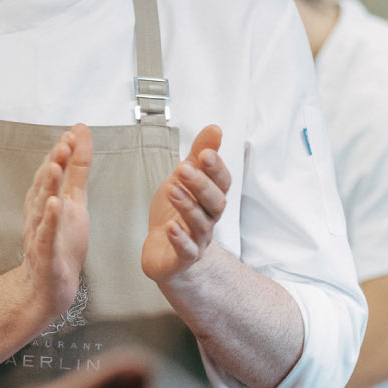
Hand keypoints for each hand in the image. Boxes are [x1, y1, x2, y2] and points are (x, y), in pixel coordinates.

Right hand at [21, 124, 91, 319]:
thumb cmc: (60, 243)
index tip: (76, 131)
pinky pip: (46, 236)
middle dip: (55, 161)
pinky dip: (50, 220)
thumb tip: (79, 138)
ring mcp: (41, 233)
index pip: (56, 171)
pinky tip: (54, 205)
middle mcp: (42, 213)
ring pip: (43, 206)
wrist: (47, 286)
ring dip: (49, 185)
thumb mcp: (73, 202)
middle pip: (46, 184)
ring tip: (56, 165)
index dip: (65, 152)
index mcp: (49, 199)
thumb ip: (76, 172)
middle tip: (65, 141)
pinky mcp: (46, 254)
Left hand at [141, 125, 229, 284]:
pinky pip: (186, 250)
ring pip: (200, 224)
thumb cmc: (177, 213)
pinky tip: (171, 227)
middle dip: (202, 184)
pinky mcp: (182, 258)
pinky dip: (180, 239)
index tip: (206, 152)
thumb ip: (199, 155)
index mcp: (211, 199)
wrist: (165, 252)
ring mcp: (197, 240)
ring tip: (173, 190)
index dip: (216, 168)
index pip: (222, 183)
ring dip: (187, 206)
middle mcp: (209, 219)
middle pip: (214, 202)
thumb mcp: (185, 179)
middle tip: (184, 168)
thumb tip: (215, 129)